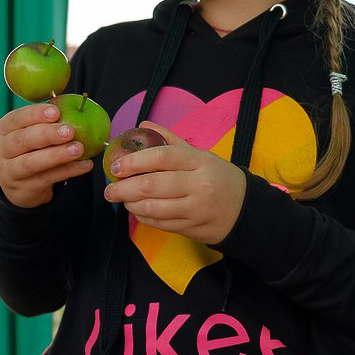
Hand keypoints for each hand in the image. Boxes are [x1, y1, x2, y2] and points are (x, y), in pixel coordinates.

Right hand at [0, 102, 92, 207]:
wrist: (18, 186)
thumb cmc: (29, 150)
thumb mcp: (29, 134)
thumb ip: (45, 123)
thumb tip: (74, 108)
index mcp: (2, 130)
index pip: (15, 119)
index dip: (35, 114)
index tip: (56, 112)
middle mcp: (0, 150)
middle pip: (21, 140)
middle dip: (46, 134)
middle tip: (70, 131)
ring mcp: (9, 172)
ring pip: (32, 163)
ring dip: (57, 155)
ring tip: (79, 149)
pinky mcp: (23, 189)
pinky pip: (47, 178)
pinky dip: (68, 171)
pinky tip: (85, 164)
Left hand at [103, 121, 245, 244]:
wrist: (245, 209)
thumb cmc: (218, 177)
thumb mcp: (201, 155)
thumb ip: (170, 140)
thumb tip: (143, 125)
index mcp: (200, 161)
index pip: (163, 157)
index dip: (135, 161)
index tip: (117, 166)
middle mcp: (199, 185)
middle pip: (153, 185)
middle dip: (124, 188)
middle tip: (109, 189)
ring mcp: (196, 209)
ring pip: (153, 207)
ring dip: (131, 204)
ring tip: (121, 199)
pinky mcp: (192, 228)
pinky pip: (160, 223)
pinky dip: (143, 217)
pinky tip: (137, 210)